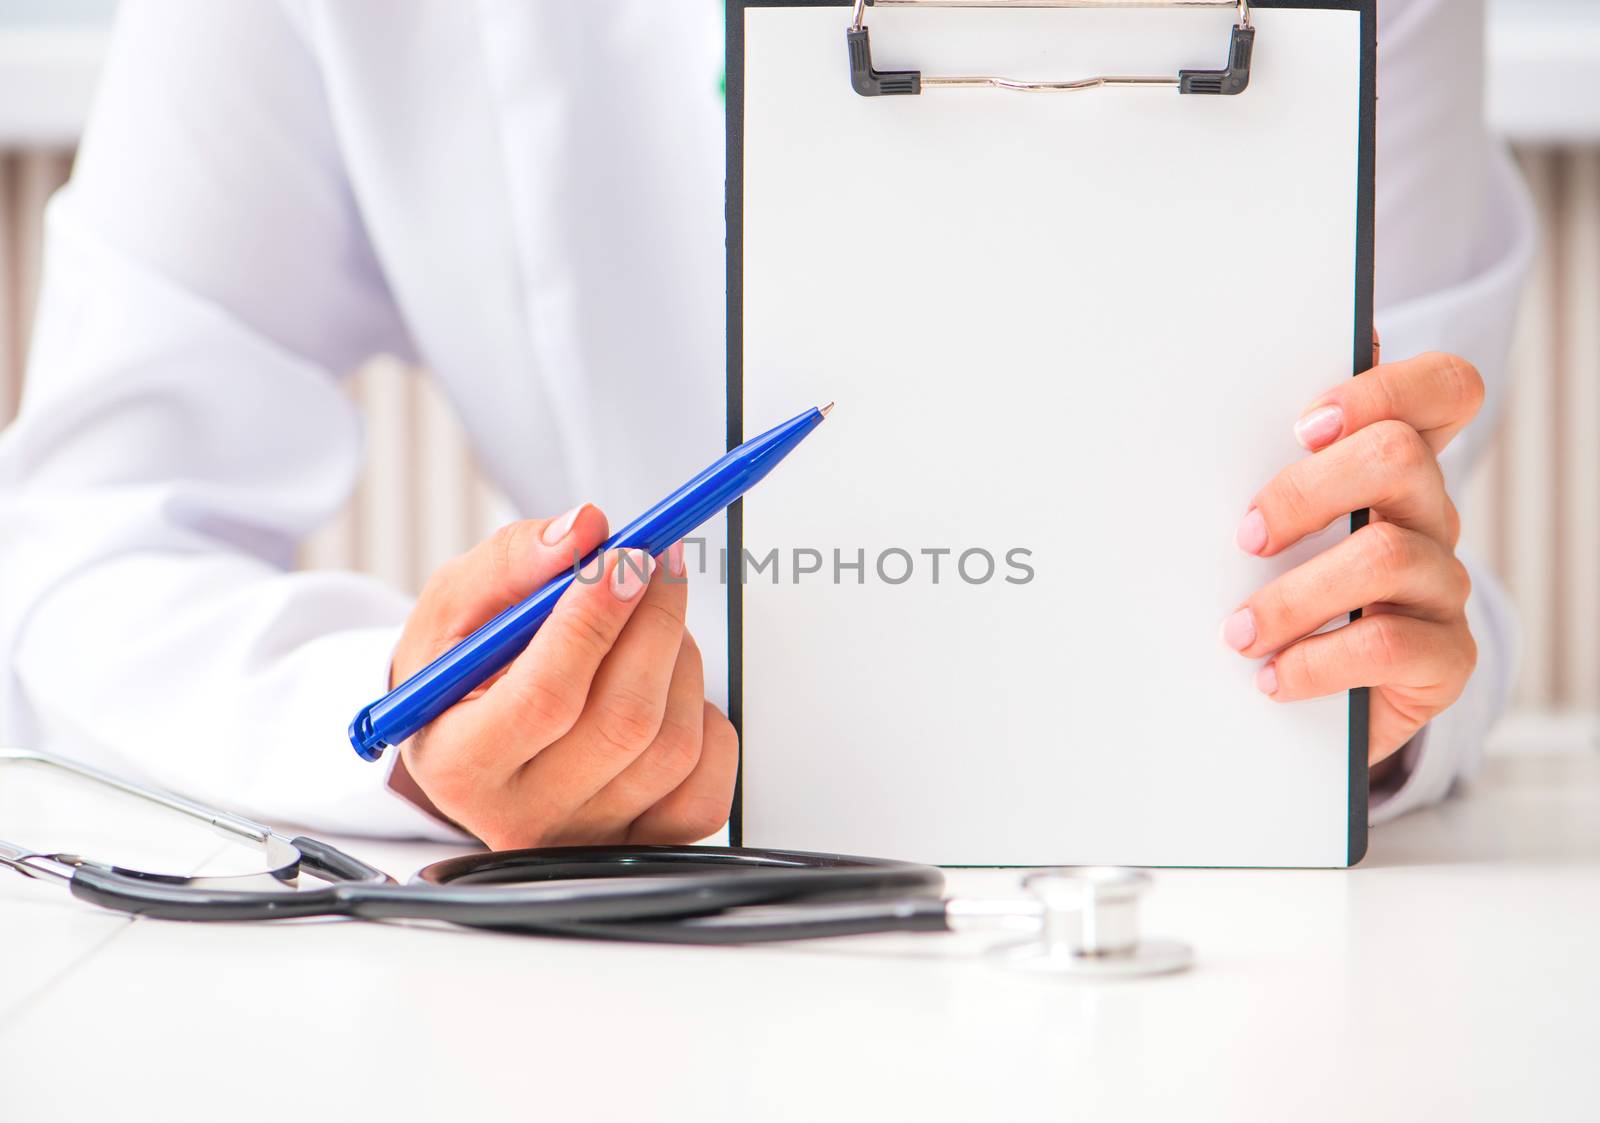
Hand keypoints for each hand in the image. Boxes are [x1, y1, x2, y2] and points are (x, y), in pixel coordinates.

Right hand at [386, 505, 737, 847]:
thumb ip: (511, 560)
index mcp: (460, 763)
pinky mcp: (644, 842)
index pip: (545, 699)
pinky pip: (707, 787)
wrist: (470, 732)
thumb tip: (584, 531)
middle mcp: (523, 814)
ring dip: (681, 661)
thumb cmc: (462, 670)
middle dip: (655, 624)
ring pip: (673, 746)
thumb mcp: (454, 604)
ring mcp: (590, 834)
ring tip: (651, 623)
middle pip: (623, 722)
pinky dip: (708, 724)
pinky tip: (670, 691)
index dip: (595, 622)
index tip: (625, 559)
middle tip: (656, 564)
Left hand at [1221, 351, 1482, 765]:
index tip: (1304, 425)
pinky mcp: (1446, 658)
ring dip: (1292, 597)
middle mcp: (1430, 517)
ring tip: (1239, 633)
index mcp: (1394, 471)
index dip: (1385, 390)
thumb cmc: (1279, 604)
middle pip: (1398, 457)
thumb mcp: (1269, 538)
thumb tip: (1200, 431)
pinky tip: (1274, 677)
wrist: (1311, 714)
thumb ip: (1260, 478)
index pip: (1443, 390)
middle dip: (1305, 491)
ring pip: (1386, 556)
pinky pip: (1389, 644)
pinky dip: (1316, 661)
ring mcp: (1444, 585)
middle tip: (1247, 536)